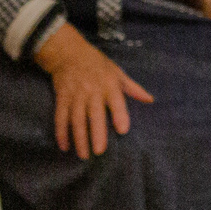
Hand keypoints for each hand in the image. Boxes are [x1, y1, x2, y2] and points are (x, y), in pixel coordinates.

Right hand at [36, 22, 151, 157]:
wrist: (69, 54)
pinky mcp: (61, 99)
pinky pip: (60, 118)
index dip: (120, 115)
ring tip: (84, 155)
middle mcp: (92, 91)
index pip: (116, 102)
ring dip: (79, 139)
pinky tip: (65, 147)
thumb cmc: (98, 65)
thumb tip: (150, 100)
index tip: (123, 130)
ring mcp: (75, 96)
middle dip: (96, 133)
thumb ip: (133, 88)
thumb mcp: (118, 73)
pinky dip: (61, 133)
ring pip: (76, 120)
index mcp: (109, 85)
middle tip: (99, 152)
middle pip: (94, 115)